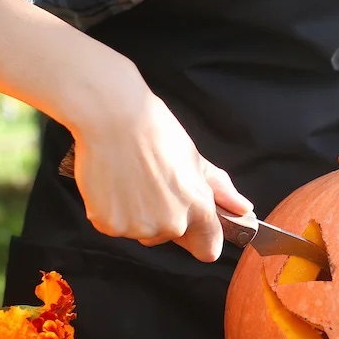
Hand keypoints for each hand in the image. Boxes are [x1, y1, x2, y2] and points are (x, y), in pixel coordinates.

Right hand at [0, 0, 251, 262]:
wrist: (96, 95)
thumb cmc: (145, 118)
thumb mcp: (184, 147)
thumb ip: (213, 184)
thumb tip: (242, 209)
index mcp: (192, 198)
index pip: (210, 243)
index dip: (205, 235)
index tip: (201, 228)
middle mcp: (166, 217)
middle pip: (166, 234)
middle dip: (158, 207)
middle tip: (144, 167)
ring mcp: (133, 222)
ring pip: (134, 228)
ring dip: (130, 202)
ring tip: (123, 162)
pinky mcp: (102, 218)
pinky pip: (109, 222)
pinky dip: (105, 201)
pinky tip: (102, 169)